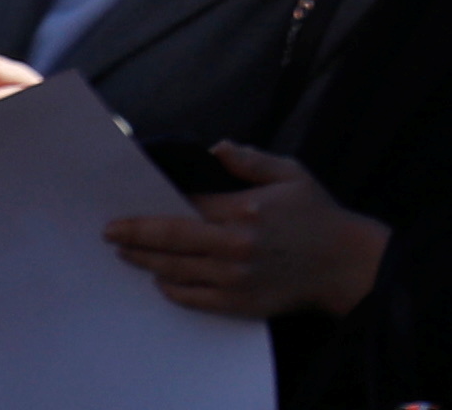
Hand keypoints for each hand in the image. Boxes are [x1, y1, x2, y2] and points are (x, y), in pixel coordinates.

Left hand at [106, 145, 387, 321]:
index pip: (185, 206)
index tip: (127, 206)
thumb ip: (251, 160)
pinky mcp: (237, 303)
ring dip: (145, 262)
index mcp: (244, 210)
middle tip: (109, 232)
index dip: (153, 205)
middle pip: (170, 241)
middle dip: (134, 235)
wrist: (342, 263)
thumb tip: (215, 148)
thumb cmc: (317, 214)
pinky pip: (193, 298)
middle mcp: (233, 246)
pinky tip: (160, 279)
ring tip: (125, 254)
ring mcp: (233, 279)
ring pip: (175, 271)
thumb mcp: (291, 173)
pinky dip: (171, 289)